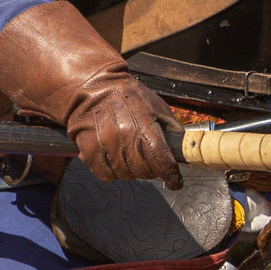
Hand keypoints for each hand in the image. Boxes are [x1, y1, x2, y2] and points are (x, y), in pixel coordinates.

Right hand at [63, 67, 182, 186]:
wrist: (94, 86)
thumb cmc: (128, 96)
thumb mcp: (157, 106)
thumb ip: (171, 128)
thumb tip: (183, 151)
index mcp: (143, 120)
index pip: (159, 156)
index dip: (170, 174)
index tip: (175, 182)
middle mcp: (122, 131)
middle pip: (143, 169)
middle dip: (152, 172)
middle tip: (152, 165)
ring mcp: (103, 140)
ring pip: (125, 174)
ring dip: (132, 172)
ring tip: (132, 158)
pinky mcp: (87, 148)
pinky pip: (105, 173)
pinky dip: (113, 172)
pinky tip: (117, 160)